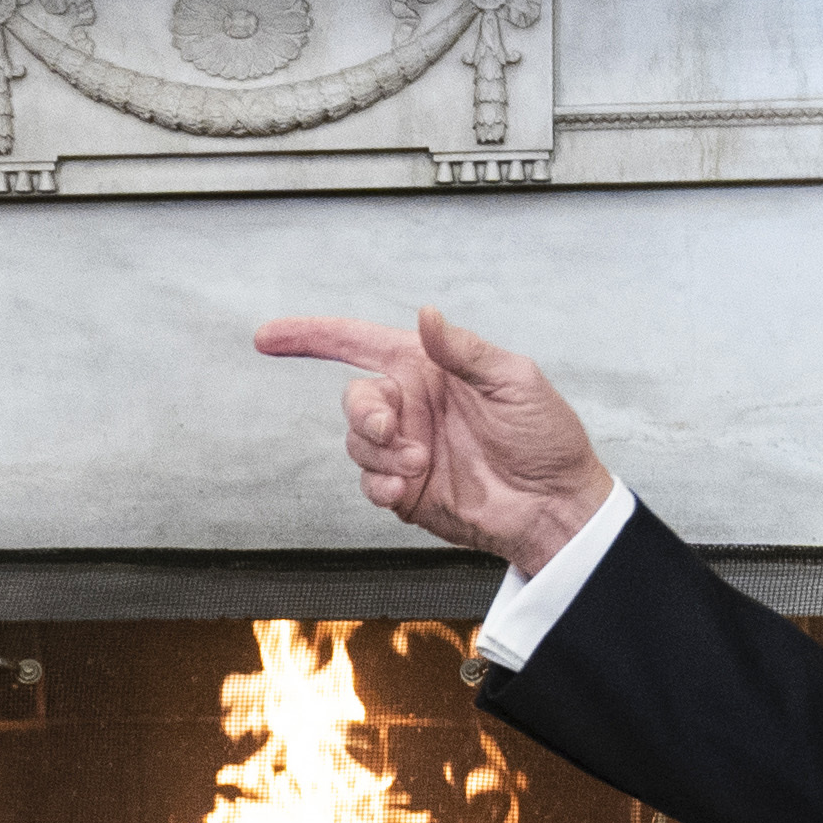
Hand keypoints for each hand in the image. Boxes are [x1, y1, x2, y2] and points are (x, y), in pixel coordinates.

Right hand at [252, 308, 614, 572]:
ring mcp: (406, 448)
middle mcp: (412, 406)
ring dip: (380, 453)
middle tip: (392, 431)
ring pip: (357, 443)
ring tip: (420, 463)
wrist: (554, 506)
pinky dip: (382, 483)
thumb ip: (464, 350)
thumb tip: (426, 316)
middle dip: (364, 414)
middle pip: (354, 399)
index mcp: (429, 369)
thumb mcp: (513, 381)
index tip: (269, 336)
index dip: (311, 337)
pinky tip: (410, 484)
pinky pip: (370, 483)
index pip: (358, 343)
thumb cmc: (546, 438)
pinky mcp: (406, 489)